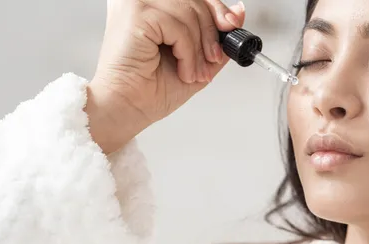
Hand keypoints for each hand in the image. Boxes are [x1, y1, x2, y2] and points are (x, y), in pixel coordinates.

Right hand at [85, 0, 245, 152]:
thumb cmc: (151, 87)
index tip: (230, 25)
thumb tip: (239, 11)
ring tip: (192, 72)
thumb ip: (216, 34)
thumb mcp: (197, 57)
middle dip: (211, 33)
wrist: (129, 108)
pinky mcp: (136, 14)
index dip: (216, 7)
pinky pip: (179, 27)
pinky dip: (188, 54)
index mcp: (153, 4)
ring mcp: (136, 3)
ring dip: (198, 50)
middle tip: (211, 59)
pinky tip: (182, 70)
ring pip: (190, 12)